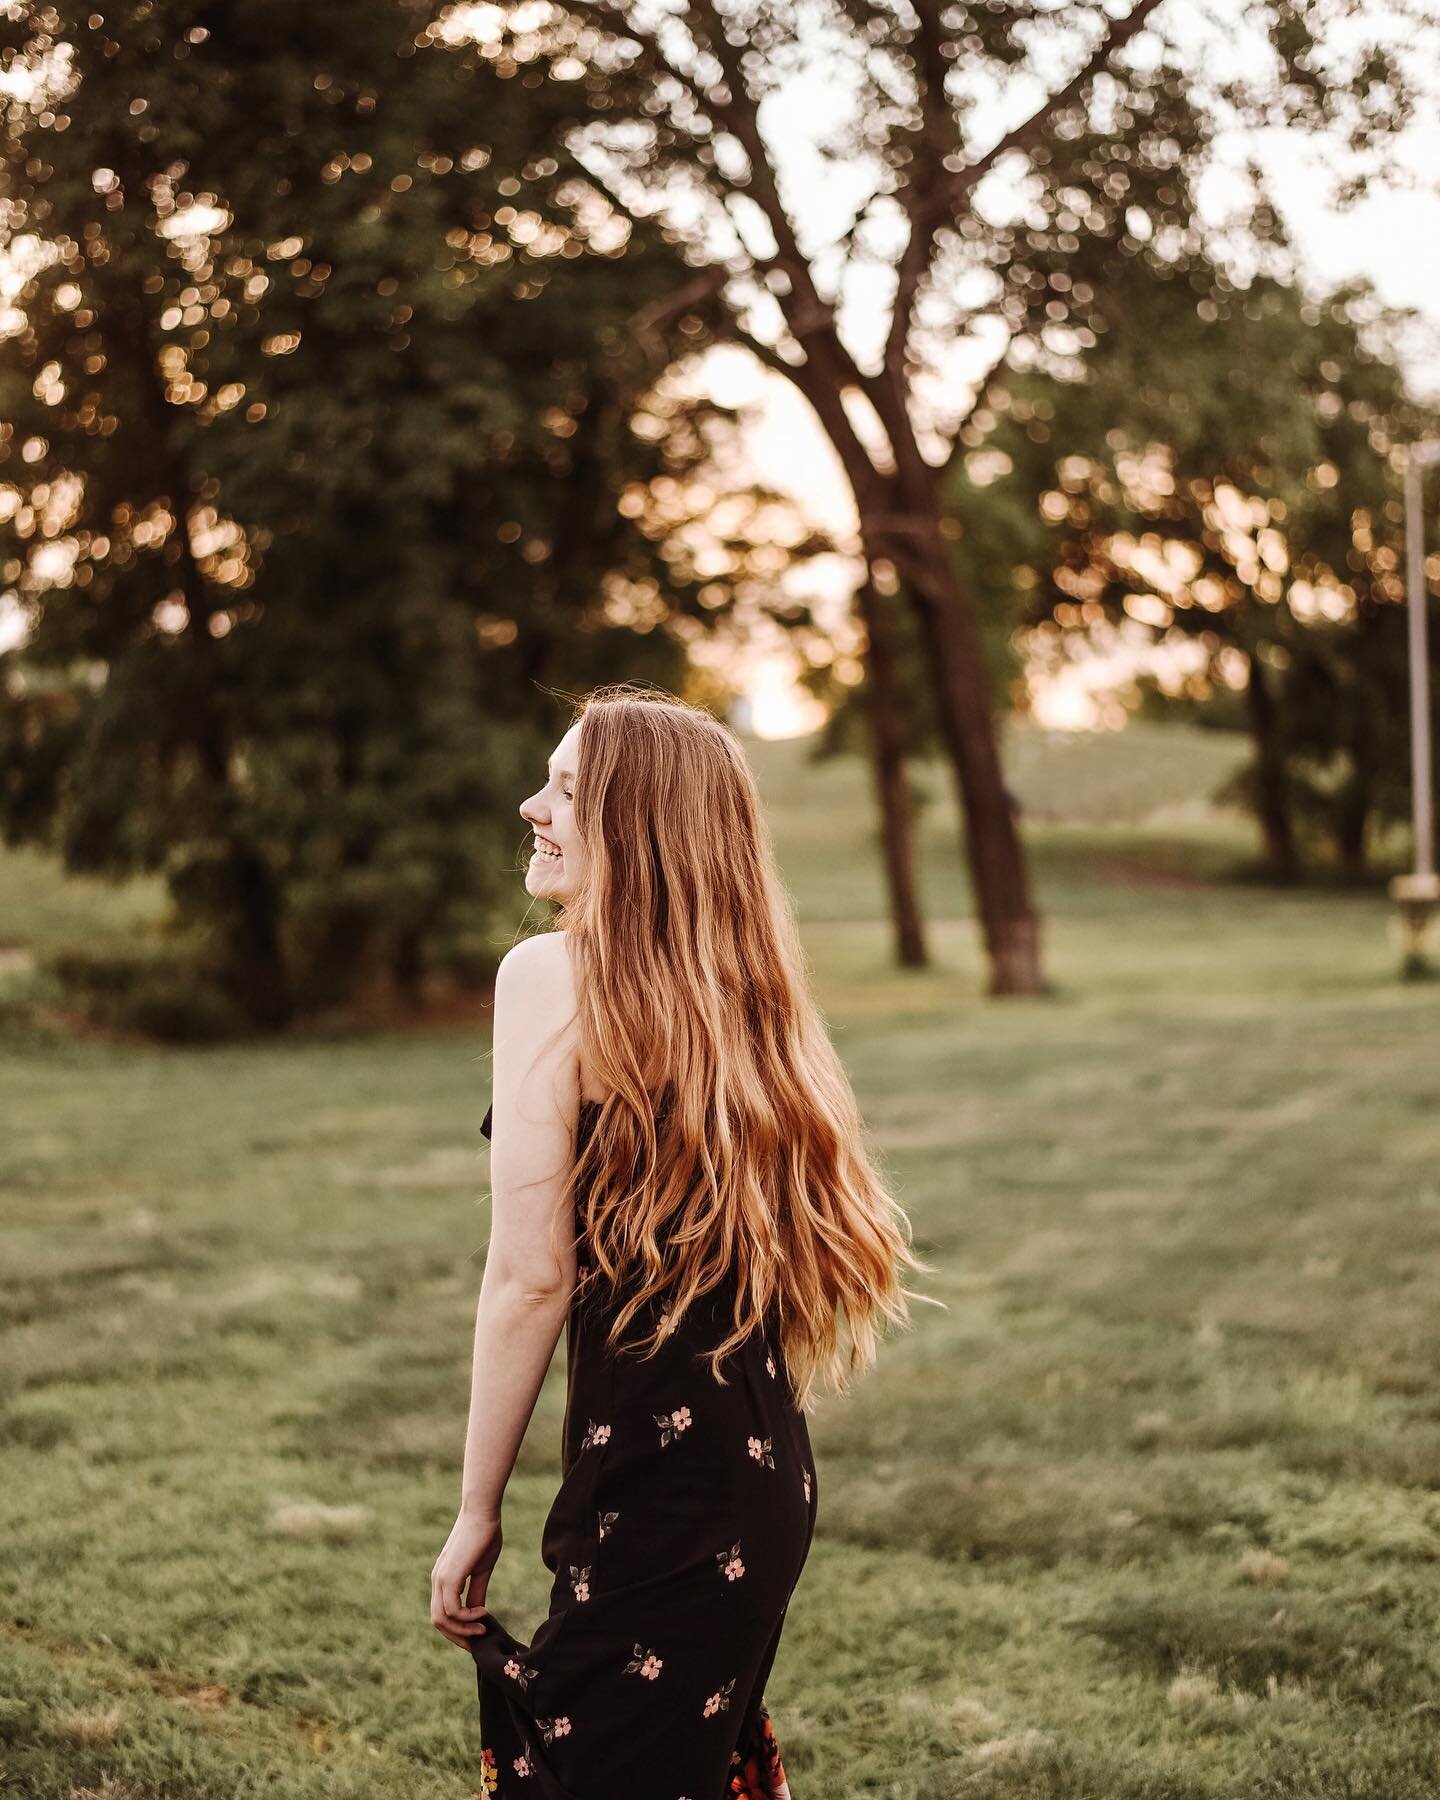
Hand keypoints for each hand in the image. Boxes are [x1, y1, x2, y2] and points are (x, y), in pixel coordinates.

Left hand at [431, 1509, 501, 1648]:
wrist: (483, 1512)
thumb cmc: (484, 1535)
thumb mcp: (481, 1569)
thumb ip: (476, 1591)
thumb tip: (477, 1614)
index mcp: (443, 1578)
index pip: (442, 1613)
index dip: (458, 1629)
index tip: (478, 1634)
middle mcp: (437, 1580)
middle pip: (438, 1621)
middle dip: (458, 1636)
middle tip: (479, 1641)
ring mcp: (441, 1578)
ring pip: (442, 1619)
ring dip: (463, 1630)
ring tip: (483, 1627)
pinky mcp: (450, 1576)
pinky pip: (452, 1609)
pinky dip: (467, 1617)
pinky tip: (483, 1611)